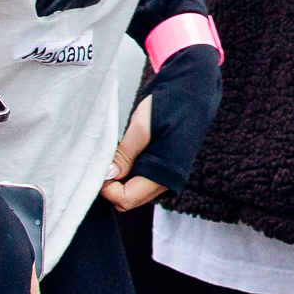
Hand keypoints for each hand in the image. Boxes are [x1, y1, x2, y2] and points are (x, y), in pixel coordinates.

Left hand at [101, 96, 163, 210]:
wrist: (193, 93)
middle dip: (112, 186)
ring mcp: (165, 176)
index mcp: (164, 175)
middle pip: (129, 200)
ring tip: (116, 154)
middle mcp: (166, 181)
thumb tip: (109, 174)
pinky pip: (139, 180)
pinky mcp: (163, 168)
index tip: (100, 167)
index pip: (126, 199)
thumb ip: (124, 154)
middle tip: (105, 161)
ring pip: (133, 191)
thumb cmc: (170, 106)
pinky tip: (126, 153)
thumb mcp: (141, 127)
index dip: (108, 188)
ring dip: (120, 179)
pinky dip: (128, 172)